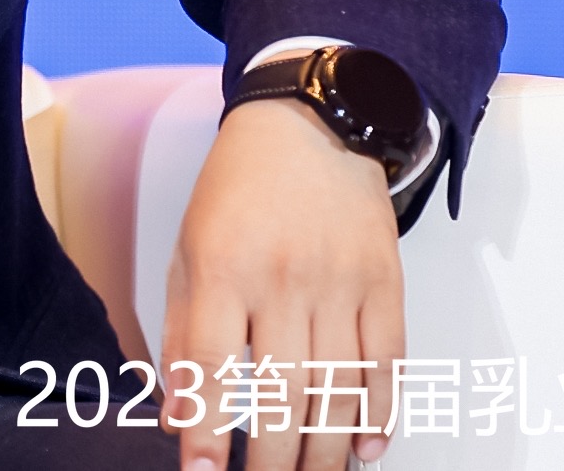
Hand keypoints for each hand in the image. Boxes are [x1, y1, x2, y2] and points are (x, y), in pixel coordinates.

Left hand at [161, 98, 403, 470]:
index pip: (213, 366)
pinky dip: (380, 413)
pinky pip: (387, 362)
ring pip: (337, 389)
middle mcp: (283, 277)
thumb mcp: (187, 251)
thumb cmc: (236, 191)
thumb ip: (180, 336)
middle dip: (273, 459)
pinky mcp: (385, 282)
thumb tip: (175, 418)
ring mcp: (340, 281)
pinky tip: (365, 449)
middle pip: (283, 392)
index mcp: (222, 267)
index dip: (208, 428)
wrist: (310, 126)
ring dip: (326, 451)